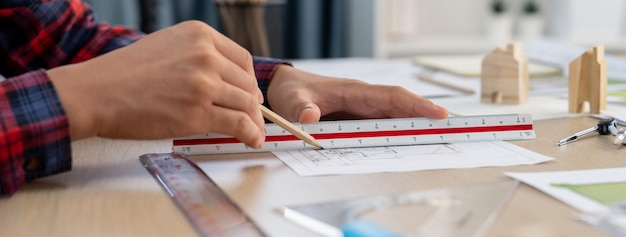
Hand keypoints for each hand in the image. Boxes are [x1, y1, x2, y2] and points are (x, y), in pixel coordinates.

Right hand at [48, 21, 265, 147]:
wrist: (95, 92)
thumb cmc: (123, 73)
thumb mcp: (166, 46)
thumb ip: (196, 57)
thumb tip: (223, 78)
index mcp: (199, 35)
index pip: (242, 58)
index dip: (250, 80)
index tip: (251, 92)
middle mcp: (205, 56)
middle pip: (246, 83)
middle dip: (252, 103)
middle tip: (254, 117)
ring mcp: (203, 84)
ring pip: (245, 104)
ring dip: (254, 122)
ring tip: (255, 132)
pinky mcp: (198, 113)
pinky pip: (238, 123)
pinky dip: (250, 133)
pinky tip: (252, 139)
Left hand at [267, 65, 447, 122]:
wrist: (287, 90)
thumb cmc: (293, 92)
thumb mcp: (292, 100)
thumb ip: (301, 109)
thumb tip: (309, 118)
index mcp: (355, 91)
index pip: (392, 96)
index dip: (416, 104)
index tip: (438, 114)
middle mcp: (364, 100)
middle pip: (402, 108)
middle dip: (426, 117)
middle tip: (452, 131)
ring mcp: (364, 111)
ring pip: (396, 118)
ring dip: (416, 127)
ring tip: (441, 140)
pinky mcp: (359, 121)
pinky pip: (384, 127)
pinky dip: (399, 134)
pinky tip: (411, 145)